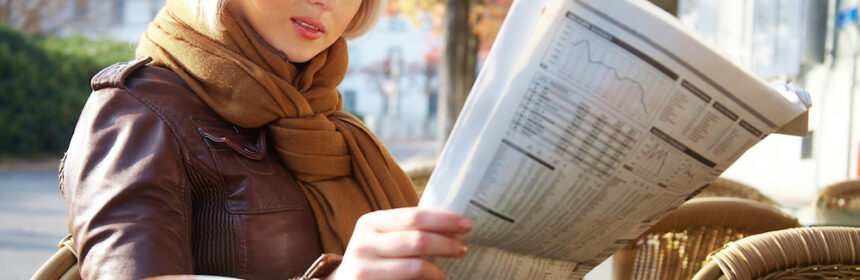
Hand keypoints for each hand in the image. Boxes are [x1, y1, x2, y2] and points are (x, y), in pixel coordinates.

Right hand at [327, 207, 472, 279]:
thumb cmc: (372, 258)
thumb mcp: (381, 238)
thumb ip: (407, 230)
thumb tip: (452, 225)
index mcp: (371, 223)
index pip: (415, 216)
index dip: (444, 220)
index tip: (466, 224)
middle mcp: (365, 243)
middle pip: (418, 240)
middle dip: (446, 244)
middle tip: (462, 248)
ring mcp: (364, 268)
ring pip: (416, 267)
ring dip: (438, 270)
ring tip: (447, 271)